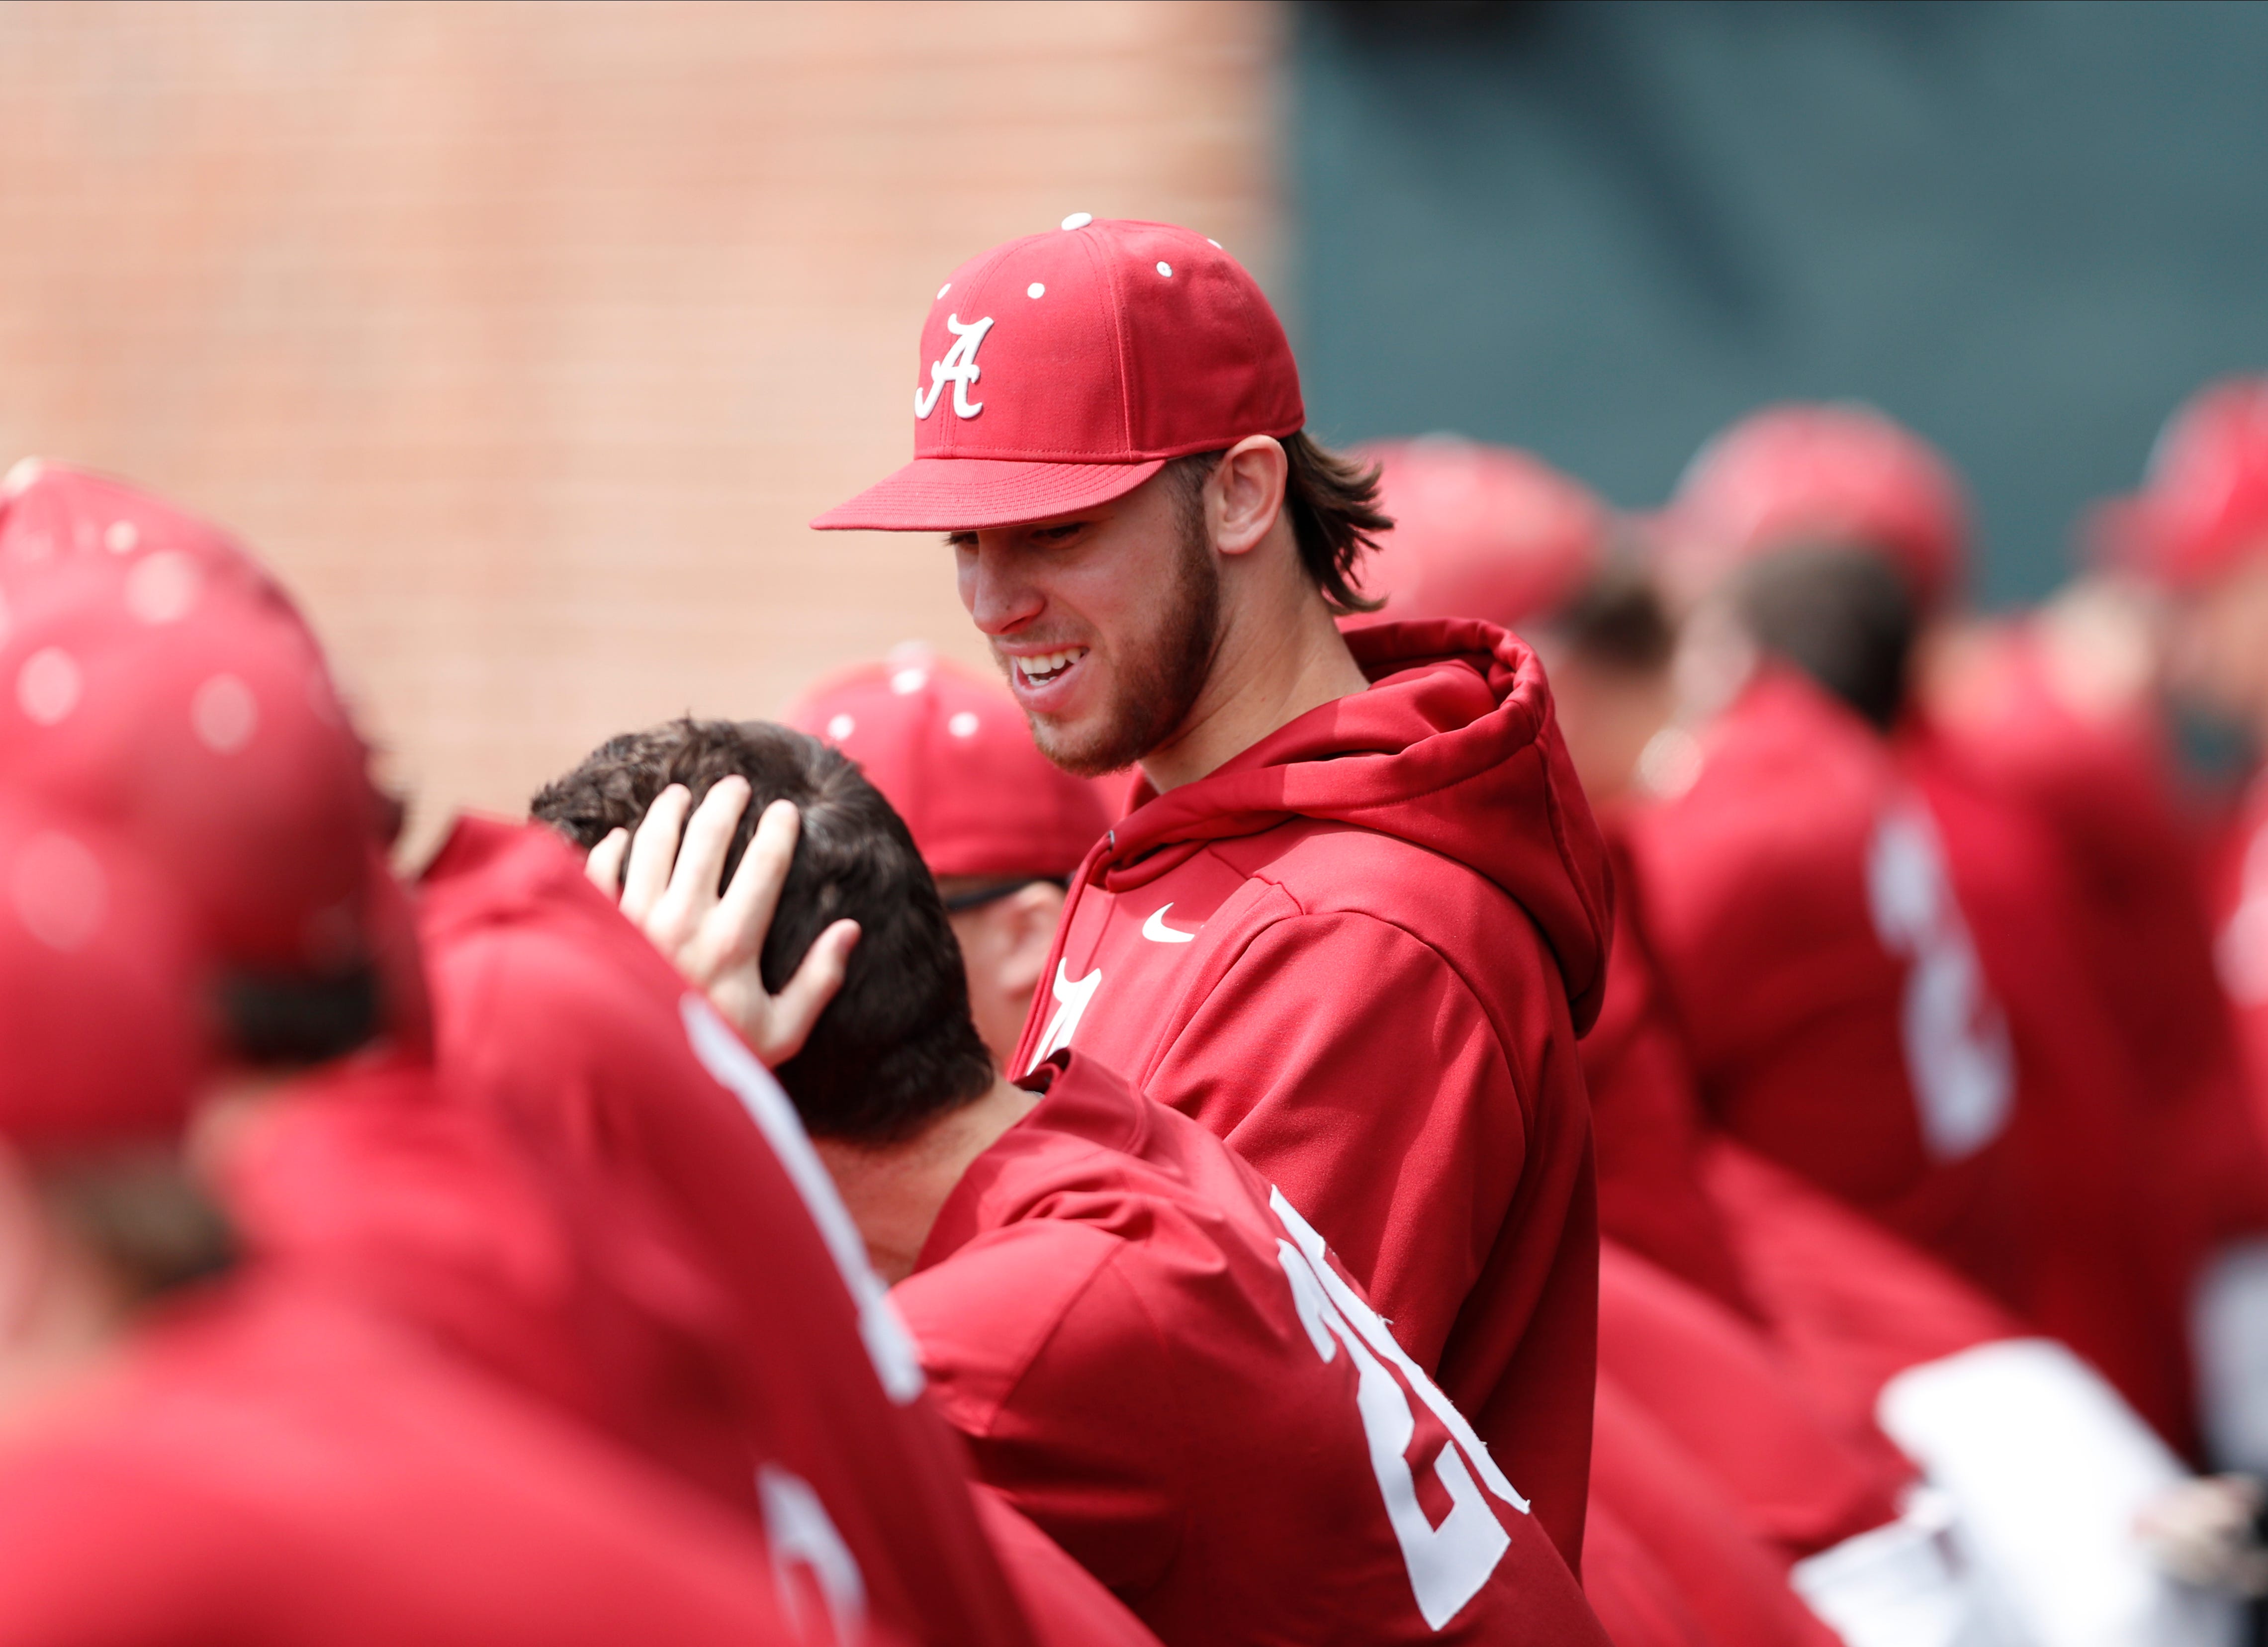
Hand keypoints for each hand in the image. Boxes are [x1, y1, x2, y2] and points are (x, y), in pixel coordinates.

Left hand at [586, 779, 859, 1066]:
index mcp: (733, 941)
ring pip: (652, 842)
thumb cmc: (713, 1060)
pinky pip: (600, 870)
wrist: (634, 1085)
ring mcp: (633, 919)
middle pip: (707, 837)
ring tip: (681, 796)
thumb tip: (851, 931)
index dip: (779, 829)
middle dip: (726, 803)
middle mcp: (682, 921)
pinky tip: (625, 837)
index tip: (786, 809)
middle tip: (735, 786)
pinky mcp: (597, 928)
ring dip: (669, 811)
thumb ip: (818, 982)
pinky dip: (612, 848)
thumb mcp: (781, 1033)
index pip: (765, 863)